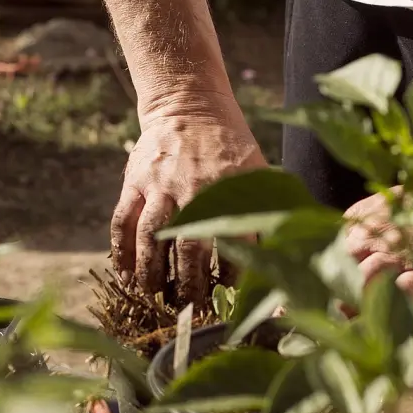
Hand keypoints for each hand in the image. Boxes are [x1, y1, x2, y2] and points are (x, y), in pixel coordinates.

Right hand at [111, 97, 265, 305]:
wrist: (189, 104)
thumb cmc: (229, 143)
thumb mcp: (256, 167)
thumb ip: (266, 204)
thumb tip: (290, 244)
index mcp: (229, 188)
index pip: (235, 241)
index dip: (232, 276)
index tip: (229, 299)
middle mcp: (193, 189)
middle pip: (188, 246)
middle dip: (188, 283)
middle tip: (188, 308)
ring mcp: (160, 185)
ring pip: (151, 237)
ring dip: (151, 272)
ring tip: (153, 297)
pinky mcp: (135, 181)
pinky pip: (123, 221)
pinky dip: (121, 251)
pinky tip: (124, 275)